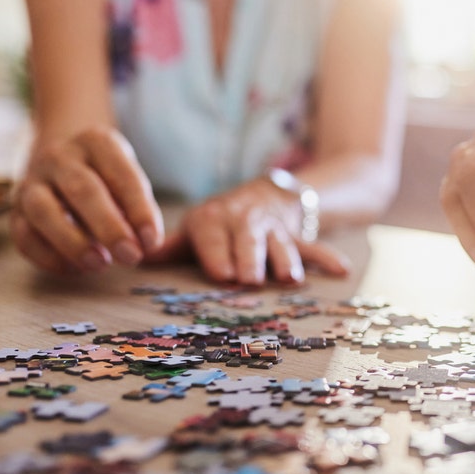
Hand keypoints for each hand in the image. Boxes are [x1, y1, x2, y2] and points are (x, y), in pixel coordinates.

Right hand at [11, 127, 162, 273]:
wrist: (58, 148)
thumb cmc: (104, 170)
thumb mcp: (125, 173)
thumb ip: (135, 206)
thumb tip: (145, 245)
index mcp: (97, 142)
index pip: (122, 176)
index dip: (139, 211)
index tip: (152, 241)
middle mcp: (60, 157)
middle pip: (82, 190)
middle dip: (108, 228)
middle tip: (130, 257)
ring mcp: (32, 181)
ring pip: (44, 211)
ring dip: (73, 243)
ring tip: (100, 265)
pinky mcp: (15, 208)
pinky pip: (24, 235)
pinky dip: (48, 257)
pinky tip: (75, 270)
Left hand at [144, 178, 348, 285]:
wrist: (265, 193)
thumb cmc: (220, 224)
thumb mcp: (195, 229)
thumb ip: (170, 247)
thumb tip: (133, 258)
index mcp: (213, 220)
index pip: (213, 236)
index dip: (218, 254)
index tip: (222, 274)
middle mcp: (245, 221)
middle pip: (249, 240)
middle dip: (250, 259)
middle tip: (248, 280)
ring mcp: (274, 229)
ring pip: (282, 244)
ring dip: (286, 260)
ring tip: (290, 279)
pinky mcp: (297, 237)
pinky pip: (314, 246)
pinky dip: (328, 258)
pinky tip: (341, 270)